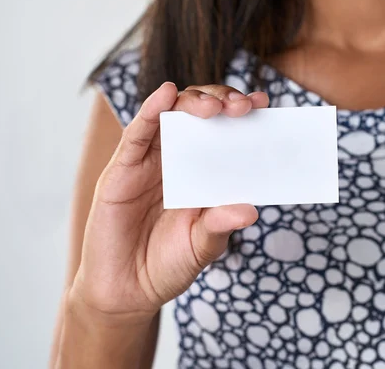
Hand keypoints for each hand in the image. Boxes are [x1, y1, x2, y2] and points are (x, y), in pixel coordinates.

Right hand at [70, 83, 268, 322]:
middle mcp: (176, 160)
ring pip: (170, 116)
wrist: (126, 292)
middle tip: (242, 108)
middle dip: (222, 102)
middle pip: (198, 115)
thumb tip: (249, 210)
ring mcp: (148, 162)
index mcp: (201, 173)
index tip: (263, 104)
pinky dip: (151, 110)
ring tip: (214, 107)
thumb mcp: (202, 247)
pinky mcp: (121, 170)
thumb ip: (220, 226)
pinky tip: (166, 94)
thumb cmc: (168, 264)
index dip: (240, 114)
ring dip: (193, 102)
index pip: (223, 132)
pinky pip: (137, 134)